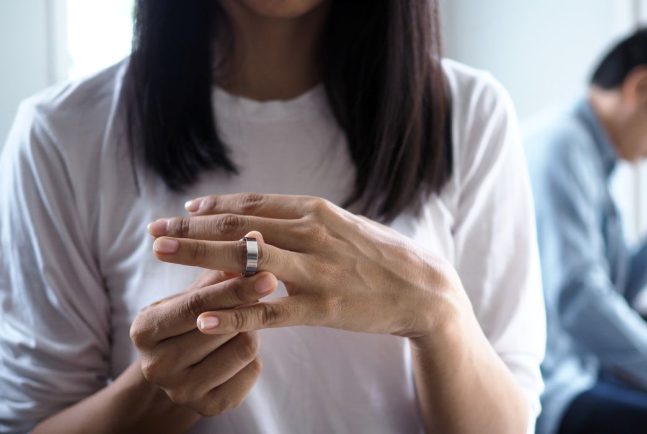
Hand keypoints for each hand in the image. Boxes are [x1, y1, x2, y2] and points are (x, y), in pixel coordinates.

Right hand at [129, 269, 277, 415]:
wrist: (181, 369)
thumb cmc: (190, 318)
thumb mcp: (195, 293)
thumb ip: (221, 267)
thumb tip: (254, 237)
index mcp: (144, 329)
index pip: (197, 304)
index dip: (234, 288)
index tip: (268, 274)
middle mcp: (156, 366)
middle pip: (222, 327)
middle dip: (245, 306)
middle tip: (260, 291)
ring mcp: (180, 392)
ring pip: (243, 348)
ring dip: (252, 330)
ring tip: (242, 323)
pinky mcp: (209, 408)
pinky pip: (252, 371)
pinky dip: (254, 356)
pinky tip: (240, 349)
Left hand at [147, 193, 472, 339]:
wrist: (423, 288)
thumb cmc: (380, 254)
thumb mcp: (344, 224)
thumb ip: (305, 219)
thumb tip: (268, 216)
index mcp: (316, 211)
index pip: (253, 204)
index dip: (214, 206)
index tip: (183, 210)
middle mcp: (311, 234)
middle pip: (239, 227)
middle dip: (192, 228)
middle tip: (155, 229)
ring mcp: (315, 271)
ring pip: (245, 261)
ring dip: (198, 256)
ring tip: (161, 255)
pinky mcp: (321, 307)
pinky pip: (267, 312)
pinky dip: (232, 314)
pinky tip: (202, 317)